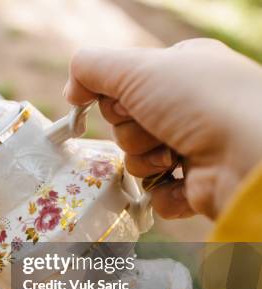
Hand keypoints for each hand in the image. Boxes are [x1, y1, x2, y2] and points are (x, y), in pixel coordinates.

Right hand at [65, 38, 261, 218]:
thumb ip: (90, 68)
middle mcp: (190, 107)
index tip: (126, 101)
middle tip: (156, 127)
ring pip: (137, 160)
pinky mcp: (198, 185)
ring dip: (146, 160)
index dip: (116, 98)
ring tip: (174, 155)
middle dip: (133, 131)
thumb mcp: (136, 68)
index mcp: (181, 71)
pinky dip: (163, 190)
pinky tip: (182, 180)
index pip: (124, 86)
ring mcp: (195, 146)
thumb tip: (71, 90)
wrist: (248, 155)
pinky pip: (157, 193)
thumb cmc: (198, 101)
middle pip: (126, 125)